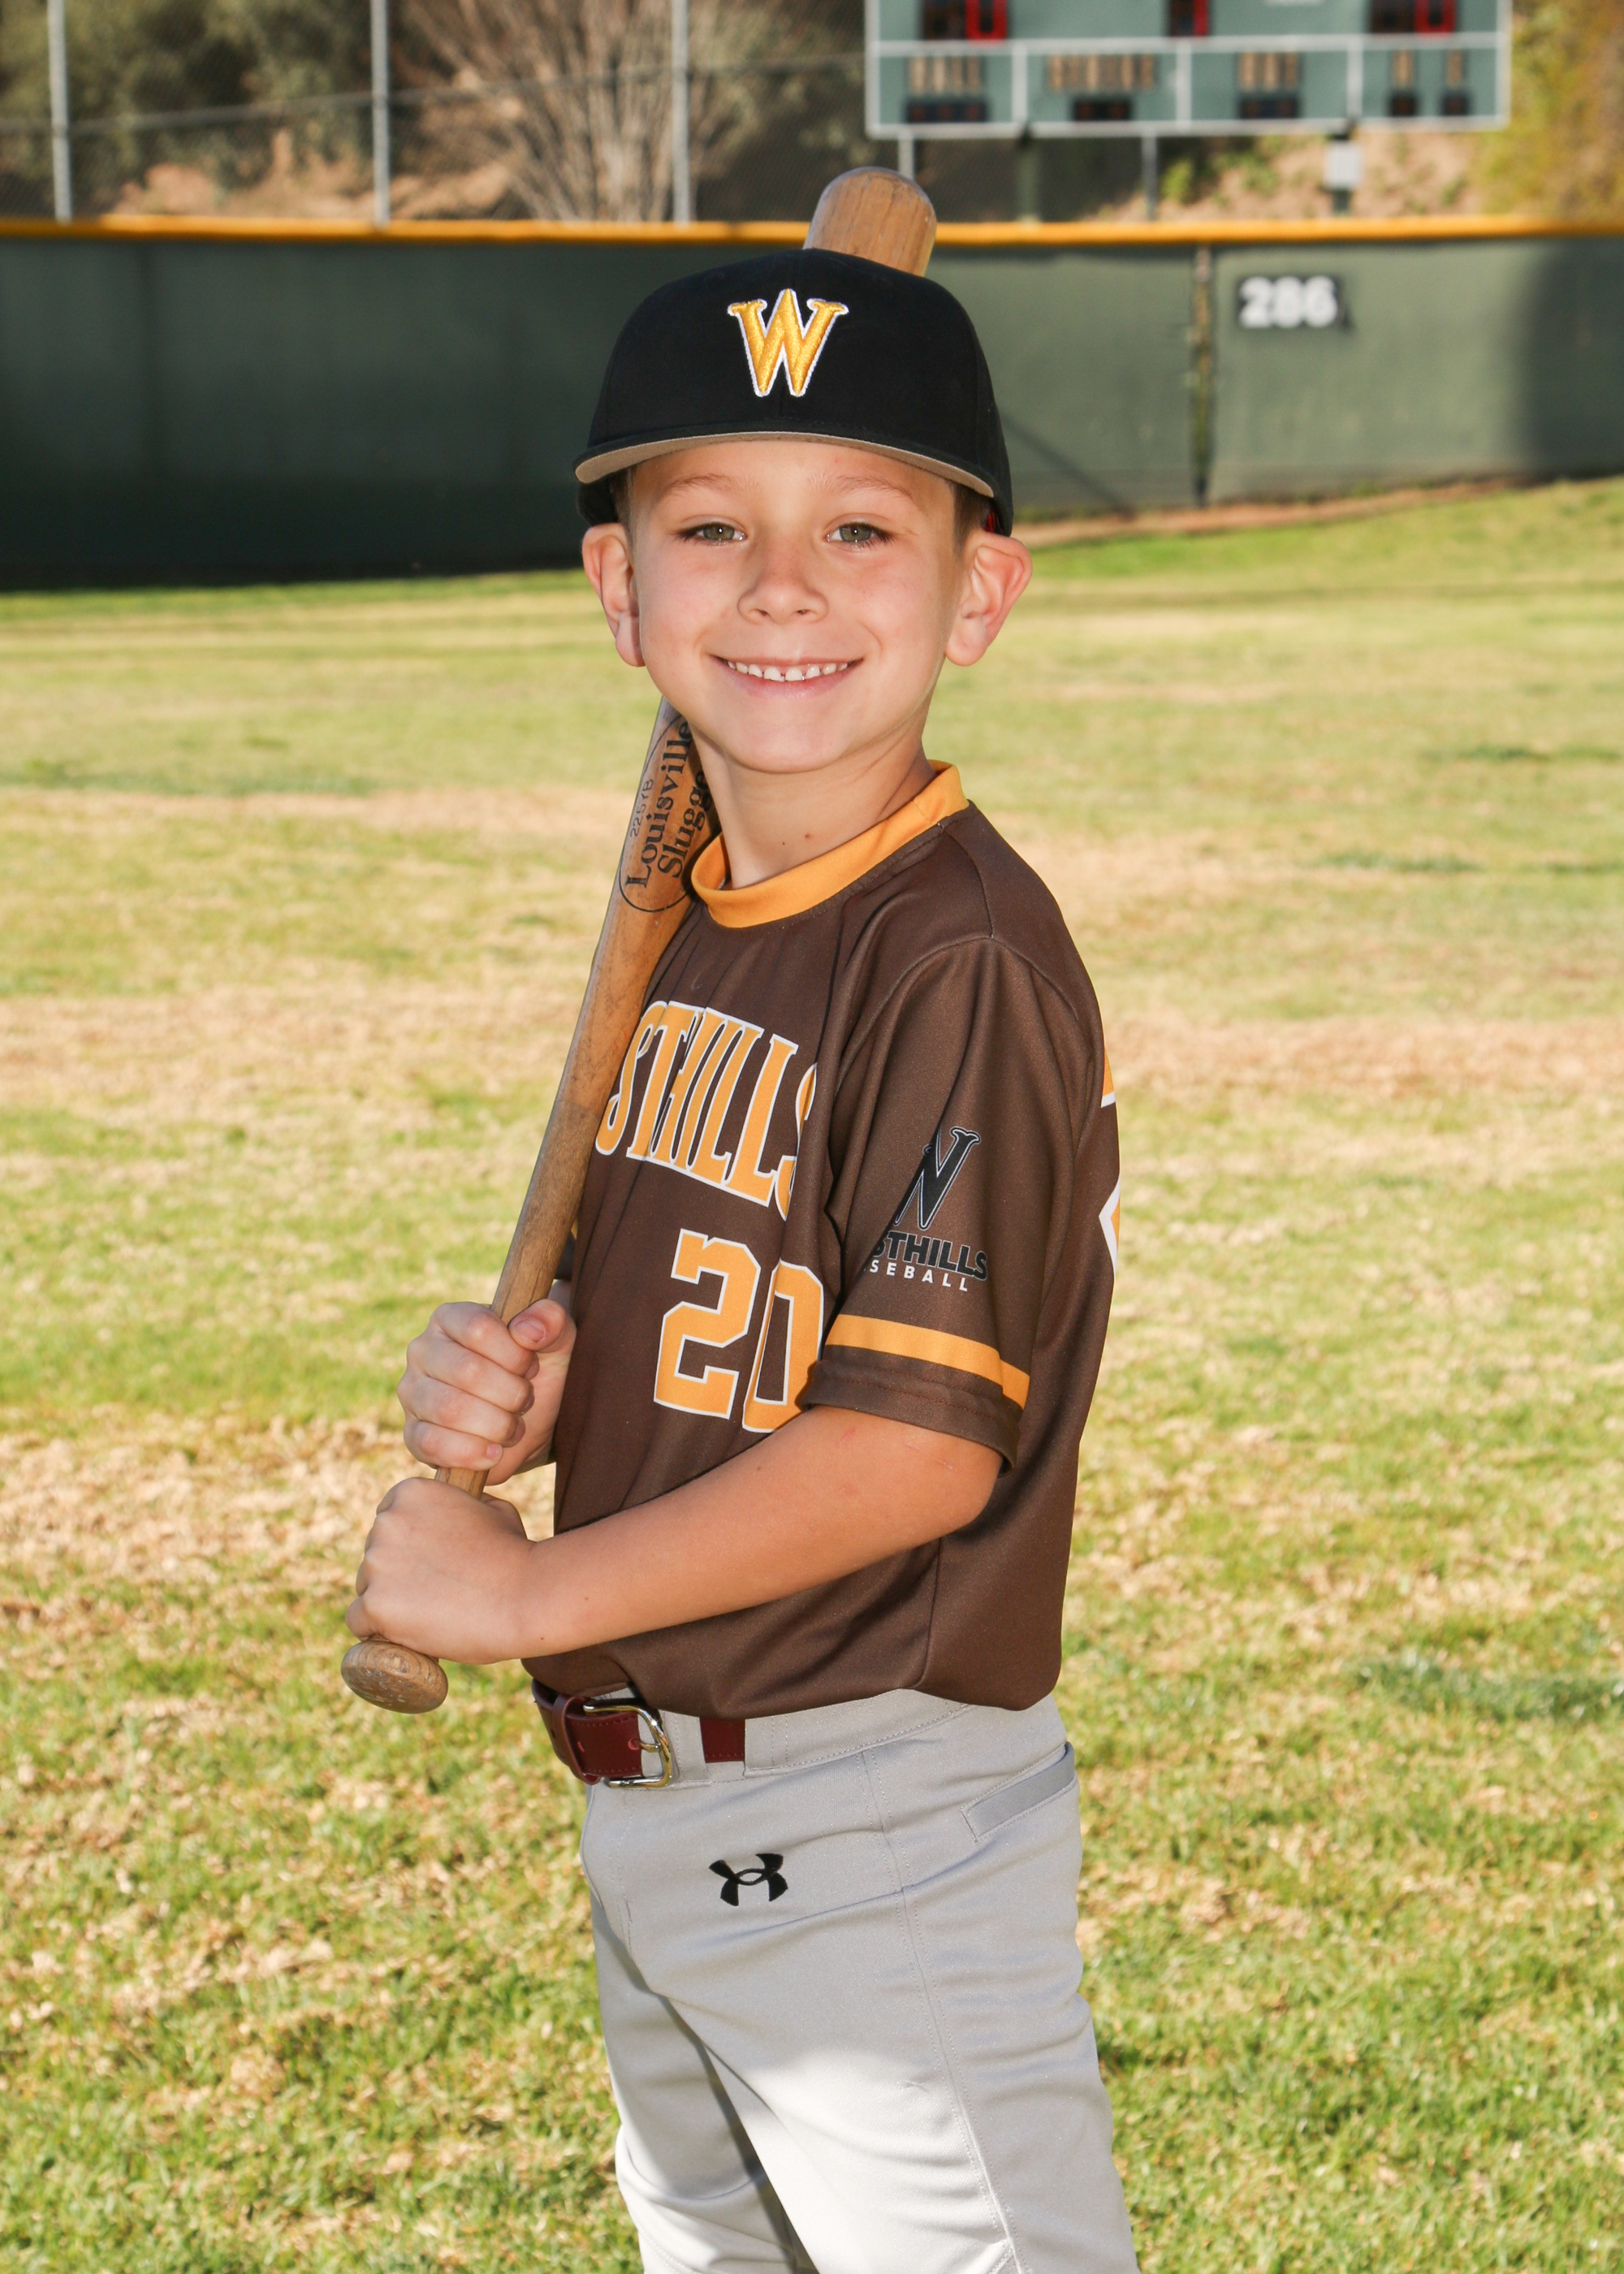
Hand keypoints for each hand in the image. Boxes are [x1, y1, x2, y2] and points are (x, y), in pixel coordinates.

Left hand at [345, 1477, 540, 1663]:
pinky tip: (407, 1634)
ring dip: (389, 1602)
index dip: (408, 1545)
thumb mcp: (493, 1509)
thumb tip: (460, 1510)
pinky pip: (359, 1622)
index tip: (429, 1563)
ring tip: (430, 1615)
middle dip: (397, 1574)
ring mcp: (376, 1564)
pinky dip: (379, 1631)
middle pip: (374, 1555)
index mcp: (409, 1493)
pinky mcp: (375, 1604)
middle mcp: (386, 1522)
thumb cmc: (515, 1554)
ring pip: (365, 1589)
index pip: (388, 1521)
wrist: (525, 1596)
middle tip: (435, 1593)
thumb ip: (463, 1505)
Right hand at [397, 1297, 574, 1482]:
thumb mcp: (556, 1343)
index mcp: (450, 1318)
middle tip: (525, 1401)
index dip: (515, 1355)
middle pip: (467, 1371)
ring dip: (496, 1424)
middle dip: (511, 1393)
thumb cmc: (535, 1376)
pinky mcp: (412, 1433)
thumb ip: (552, 1321)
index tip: (531, 1367)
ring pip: (449, 1409)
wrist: (528, 1427)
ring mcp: (412, 1392)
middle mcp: (422, 1350)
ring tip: (512, 1426)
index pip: (479, 1328)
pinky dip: (472, 1452)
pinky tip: (494, 1451)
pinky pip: (432, 1444)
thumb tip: (526, 1330)